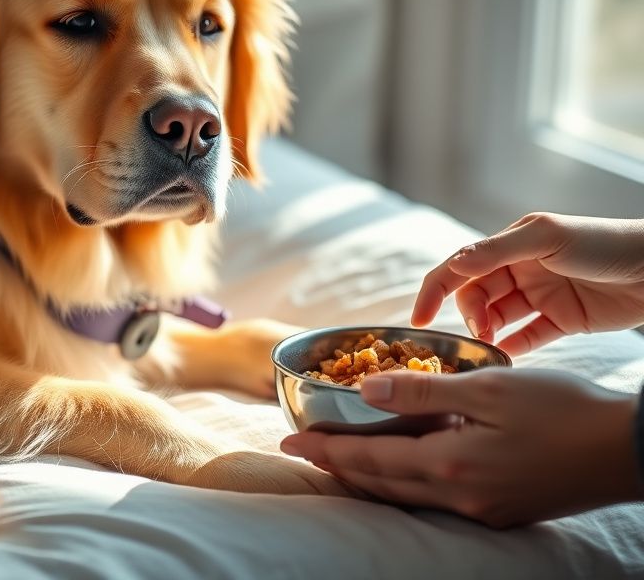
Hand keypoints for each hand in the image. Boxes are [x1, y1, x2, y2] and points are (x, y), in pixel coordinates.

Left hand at [281, 369, 641, 526]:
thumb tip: (365, 391)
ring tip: (337, 460)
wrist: (628, 450)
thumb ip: (423, 393)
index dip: (327, 450)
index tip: (290, 440)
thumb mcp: (490, 389)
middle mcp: (461, 496)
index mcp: (452, 466)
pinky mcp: (500, 510)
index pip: (370, 460)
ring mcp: (482, 509)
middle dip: (337, 467)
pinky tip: (397, 467)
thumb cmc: (563, 410)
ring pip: (404, 495)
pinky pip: (432, 499)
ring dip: (366, 478)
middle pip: (380, 485)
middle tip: (302, 451)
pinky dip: (402, 482)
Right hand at [412, 212, 643, 354]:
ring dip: (486, 333)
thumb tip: (454, 266)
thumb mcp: (547, 238)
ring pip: (497, 319)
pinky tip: (501, 359)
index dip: (434, 291)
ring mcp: (540, 296)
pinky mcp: (561, 321)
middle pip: (475, 297)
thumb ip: (497, 251)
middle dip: (469, 316)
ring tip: (486, 348)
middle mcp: (520, 269)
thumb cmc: (603, 243)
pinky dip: (510, 349)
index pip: (459, 268)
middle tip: (478, 333)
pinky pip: (527, 338)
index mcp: (511, 245)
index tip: (418, 320)